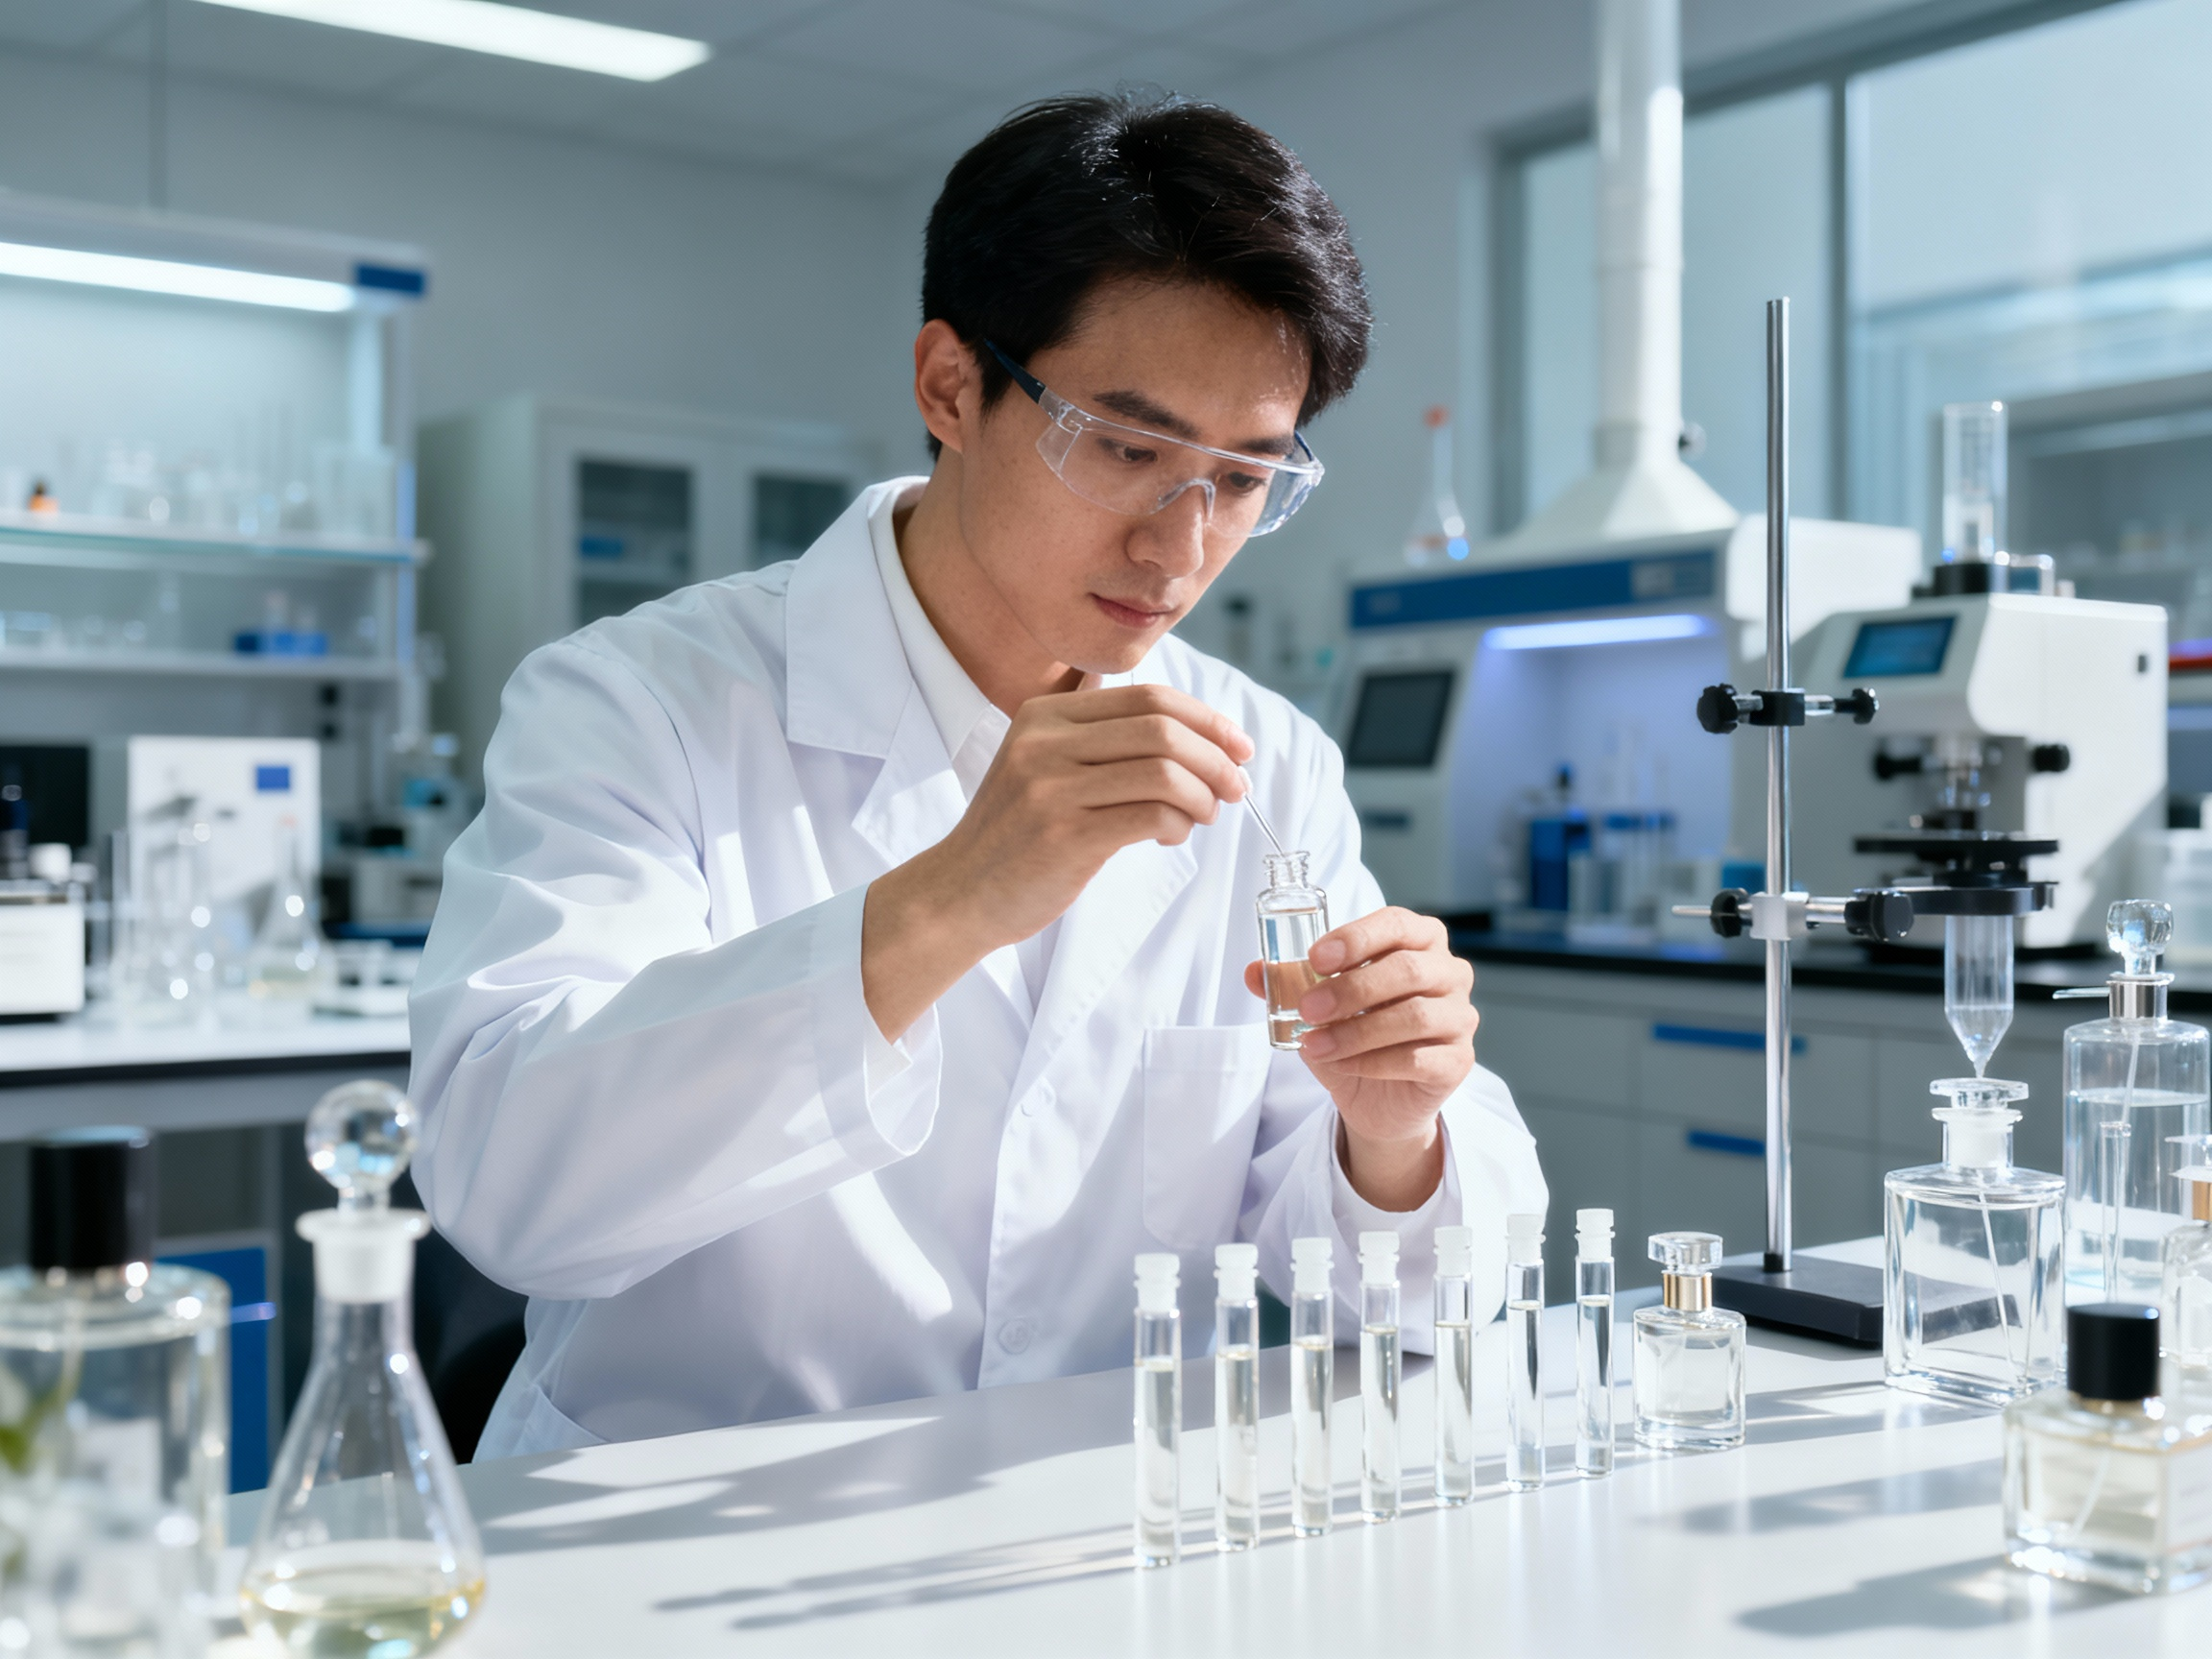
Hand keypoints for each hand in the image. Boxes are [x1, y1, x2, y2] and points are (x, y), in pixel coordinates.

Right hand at [865, 684, 1252, 1038]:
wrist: (959, 893)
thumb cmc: (1015, 835)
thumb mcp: (1037, 763)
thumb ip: (1090, 732)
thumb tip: (1171, 713)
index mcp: (1045, 715)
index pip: (1148, 697)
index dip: (1207, 719)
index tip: (1238, 746)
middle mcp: (1045, 742)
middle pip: (1163, 729)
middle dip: (1216, 758)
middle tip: (1236, 787)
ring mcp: (1052, 787)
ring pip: (1165, 772)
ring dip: (1203, 797)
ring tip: (1203, 817)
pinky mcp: (1065, 835)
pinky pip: (1152, 815)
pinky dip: (1179, 825)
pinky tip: (1171, 837)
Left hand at [1243, 907, 1474, 1210]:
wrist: (1378, 1100)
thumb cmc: (1355, 1037)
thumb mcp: (1317, 1007)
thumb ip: (1290, 984)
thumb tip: (1254, 972)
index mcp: (1420, 942)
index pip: (1397, 924)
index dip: (1357, 938)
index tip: (1315, 958)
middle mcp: (1449, 973)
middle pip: (1408, 969)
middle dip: (1350, 989)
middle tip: (1308, 1008)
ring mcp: (1460, 1017)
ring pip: (1414, 1015)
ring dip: (1356, 1031)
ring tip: (1315, 1045)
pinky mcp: (1458, 1060)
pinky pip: (1418, 1058)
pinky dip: (1373, 1062)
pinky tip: (1343, 1065)